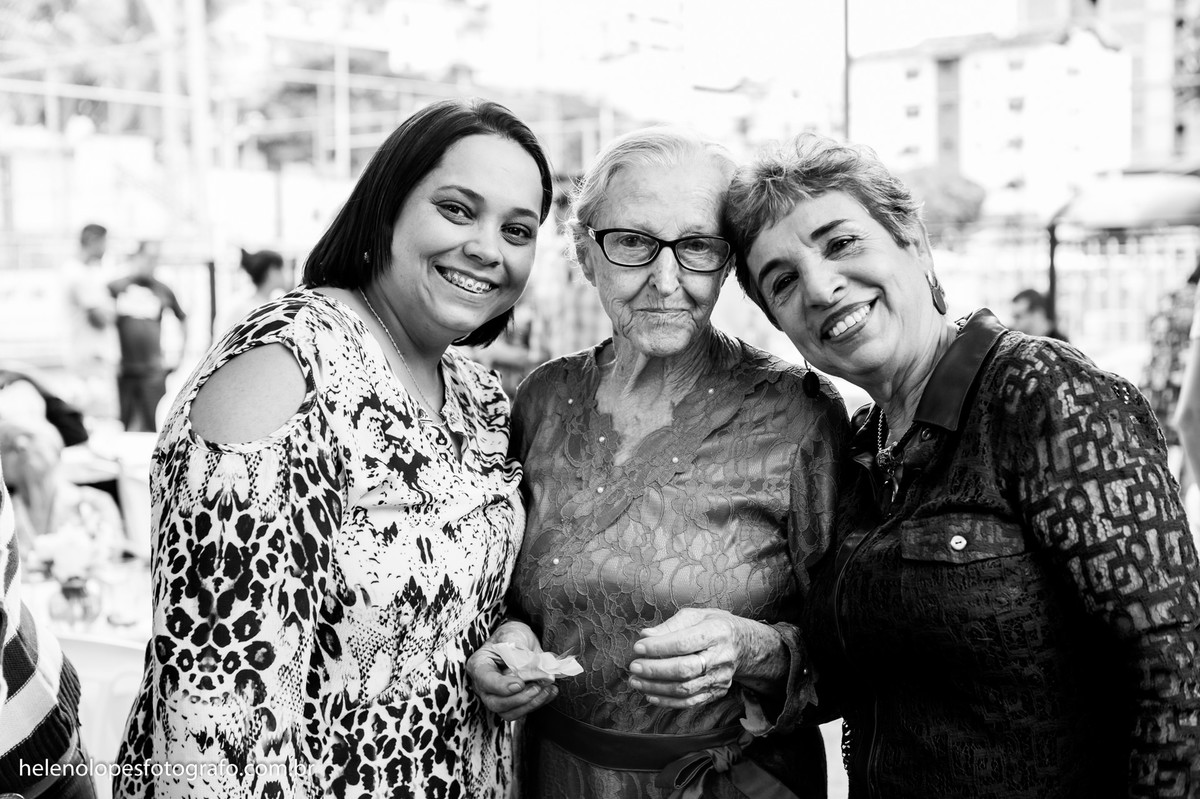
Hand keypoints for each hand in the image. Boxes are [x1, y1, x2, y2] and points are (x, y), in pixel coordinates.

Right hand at [466, 620, 558, 721]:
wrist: (520, 640)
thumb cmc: (512, 635)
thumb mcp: (513, 634)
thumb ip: (519, 651)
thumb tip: (532, 669)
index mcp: (480, 665)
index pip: (485, 680)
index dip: (502, 686)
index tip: (520, 683)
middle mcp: (484, 685)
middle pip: (495, 703)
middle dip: (519, 699)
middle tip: (537, 687)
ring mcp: (497, 696)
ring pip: (508, 713)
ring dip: (530, 705)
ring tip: (546, 690)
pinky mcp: (512, 702)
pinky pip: (522, 711)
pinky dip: (538, 703)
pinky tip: (550, 691)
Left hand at [628, 608, 777, 709]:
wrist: (743, 644)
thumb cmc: (714, 625)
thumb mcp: (696, 616)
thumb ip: (670, 626)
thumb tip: (646, 635)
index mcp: (716, 632)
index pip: (683, 643)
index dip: (658, 647)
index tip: (638, 647)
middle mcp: (721, 657)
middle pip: (684, 669)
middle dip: (655, 670)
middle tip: (634, 667)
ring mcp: (720, 678)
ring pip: (685, 689)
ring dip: (656, 687)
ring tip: (636, 681)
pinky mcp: (717, 692)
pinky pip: (690, 702)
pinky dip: (668, 701)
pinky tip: (650, 695)